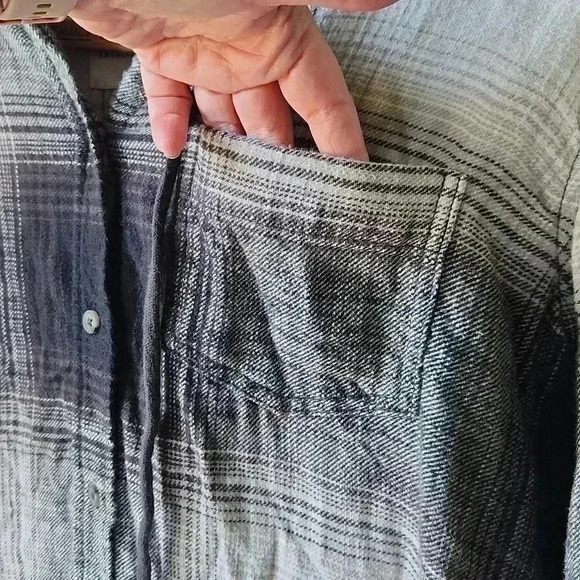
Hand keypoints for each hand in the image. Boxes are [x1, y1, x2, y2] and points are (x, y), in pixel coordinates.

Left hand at [70, 0, 396, 159]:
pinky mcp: (158, 51)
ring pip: (222, 112)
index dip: (341, 136)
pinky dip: (171, 122)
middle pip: (272, 116)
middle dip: (279, 155)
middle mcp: (245, 48)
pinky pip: (169, 97)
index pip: (321, 96)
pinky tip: (173, 148)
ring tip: (232, 187)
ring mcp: (201, 51)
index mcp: (280, 35)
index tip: (354, 177)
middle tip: (284, 201)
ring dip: (227, 145)